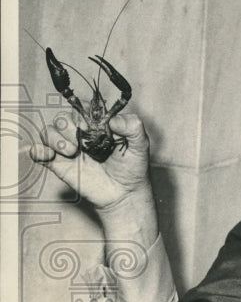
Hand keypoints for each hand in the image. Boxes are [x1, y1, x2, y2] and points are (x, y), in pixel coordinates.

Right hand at [30, 111, 158, 247]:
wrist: (124, 194)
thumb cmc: (133, 168)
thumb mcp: (141, 145)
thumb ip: (133, 127)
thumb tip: (114, 120)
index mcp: (97, 125)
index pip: (81, 107)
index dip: (81, 112)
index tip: (90, 126)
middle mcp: (81, 134)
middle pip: (62, 118)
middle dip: (66, 125)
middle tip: (80, 142)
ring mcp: (69, 149)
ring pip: (49, 132)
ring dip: (54, 138)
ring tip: (71, 152)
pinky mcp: (60, 165)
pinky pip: (39, 152)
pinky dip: (38, 150)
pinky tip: (49, 155)